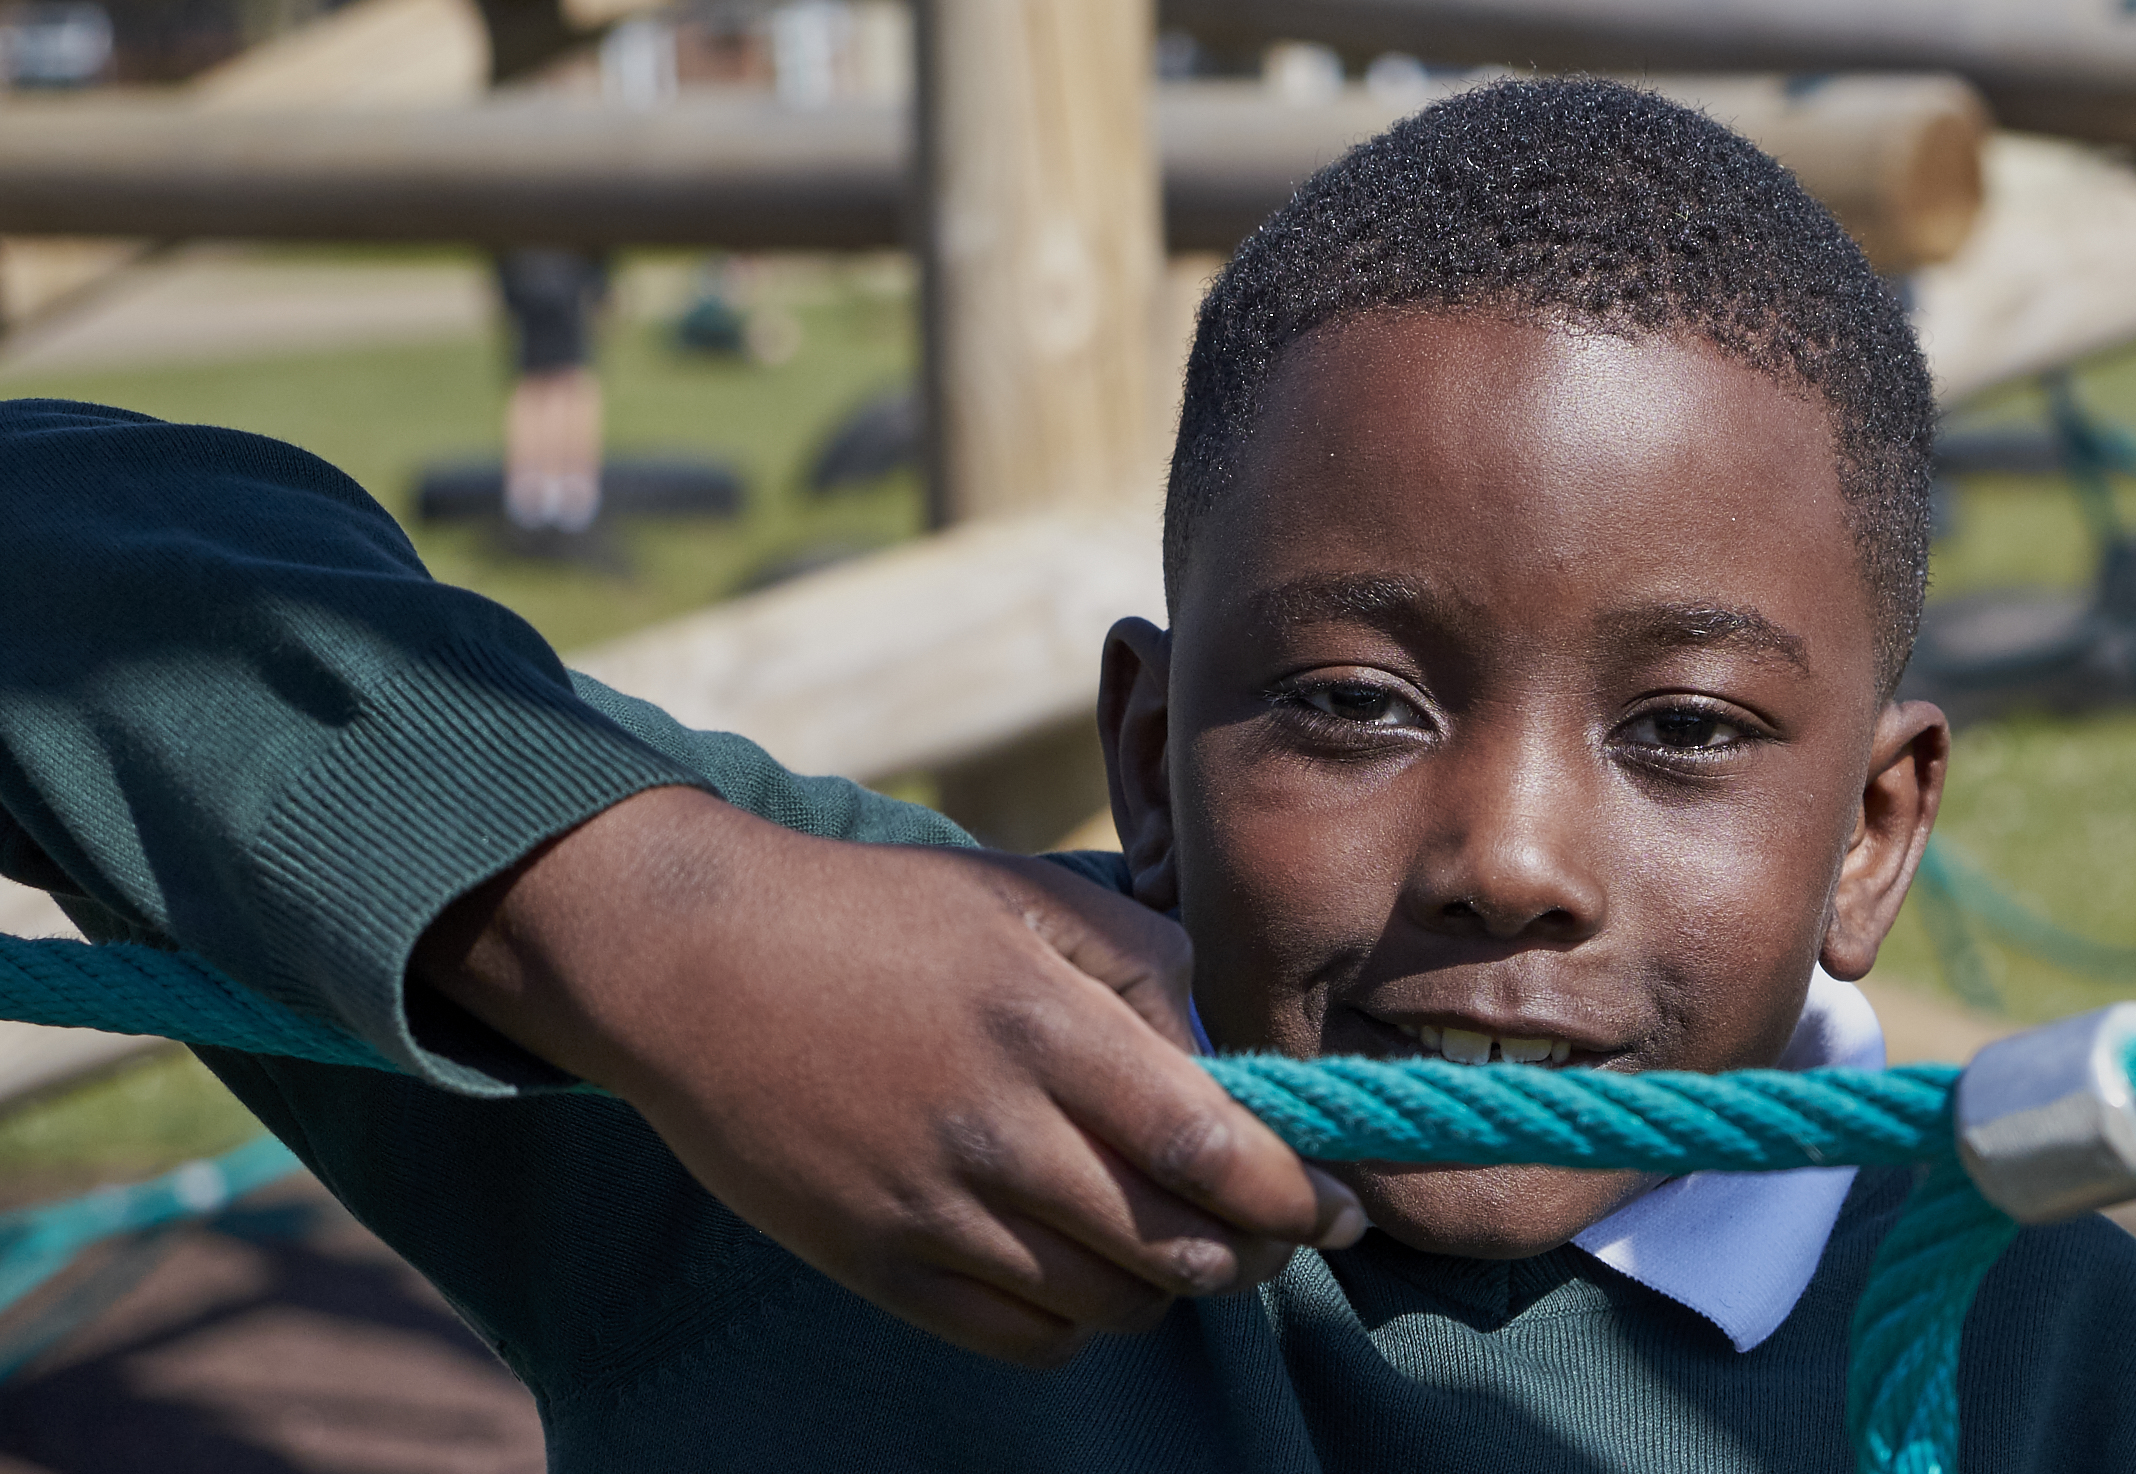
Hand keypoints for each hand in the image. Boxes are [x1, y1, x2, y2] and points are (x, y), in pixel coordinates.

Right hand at [416, 786, 1363, 1364]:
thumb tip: (1229, 1053)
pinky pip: (1021, 1339)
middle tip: (1283, 1229)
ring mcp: (927, 1209)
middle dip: (1255, 1251)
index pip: (1207, 1147)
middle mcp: (991, 1130)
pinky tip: (1094, 1273)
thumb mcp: (1025, 894)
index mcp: (1040, 1025)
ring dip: (1173, 1287)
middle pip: (1172, 1243)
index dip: (1296, 1195)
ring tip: (1187, 1241)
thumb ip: (1145, 964)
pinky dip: (1084, 1321)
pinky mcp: (874, 1264)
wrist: (691, 963)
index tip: (1346, 1207)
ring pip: (1108, 1303)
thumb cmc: (878, 914)